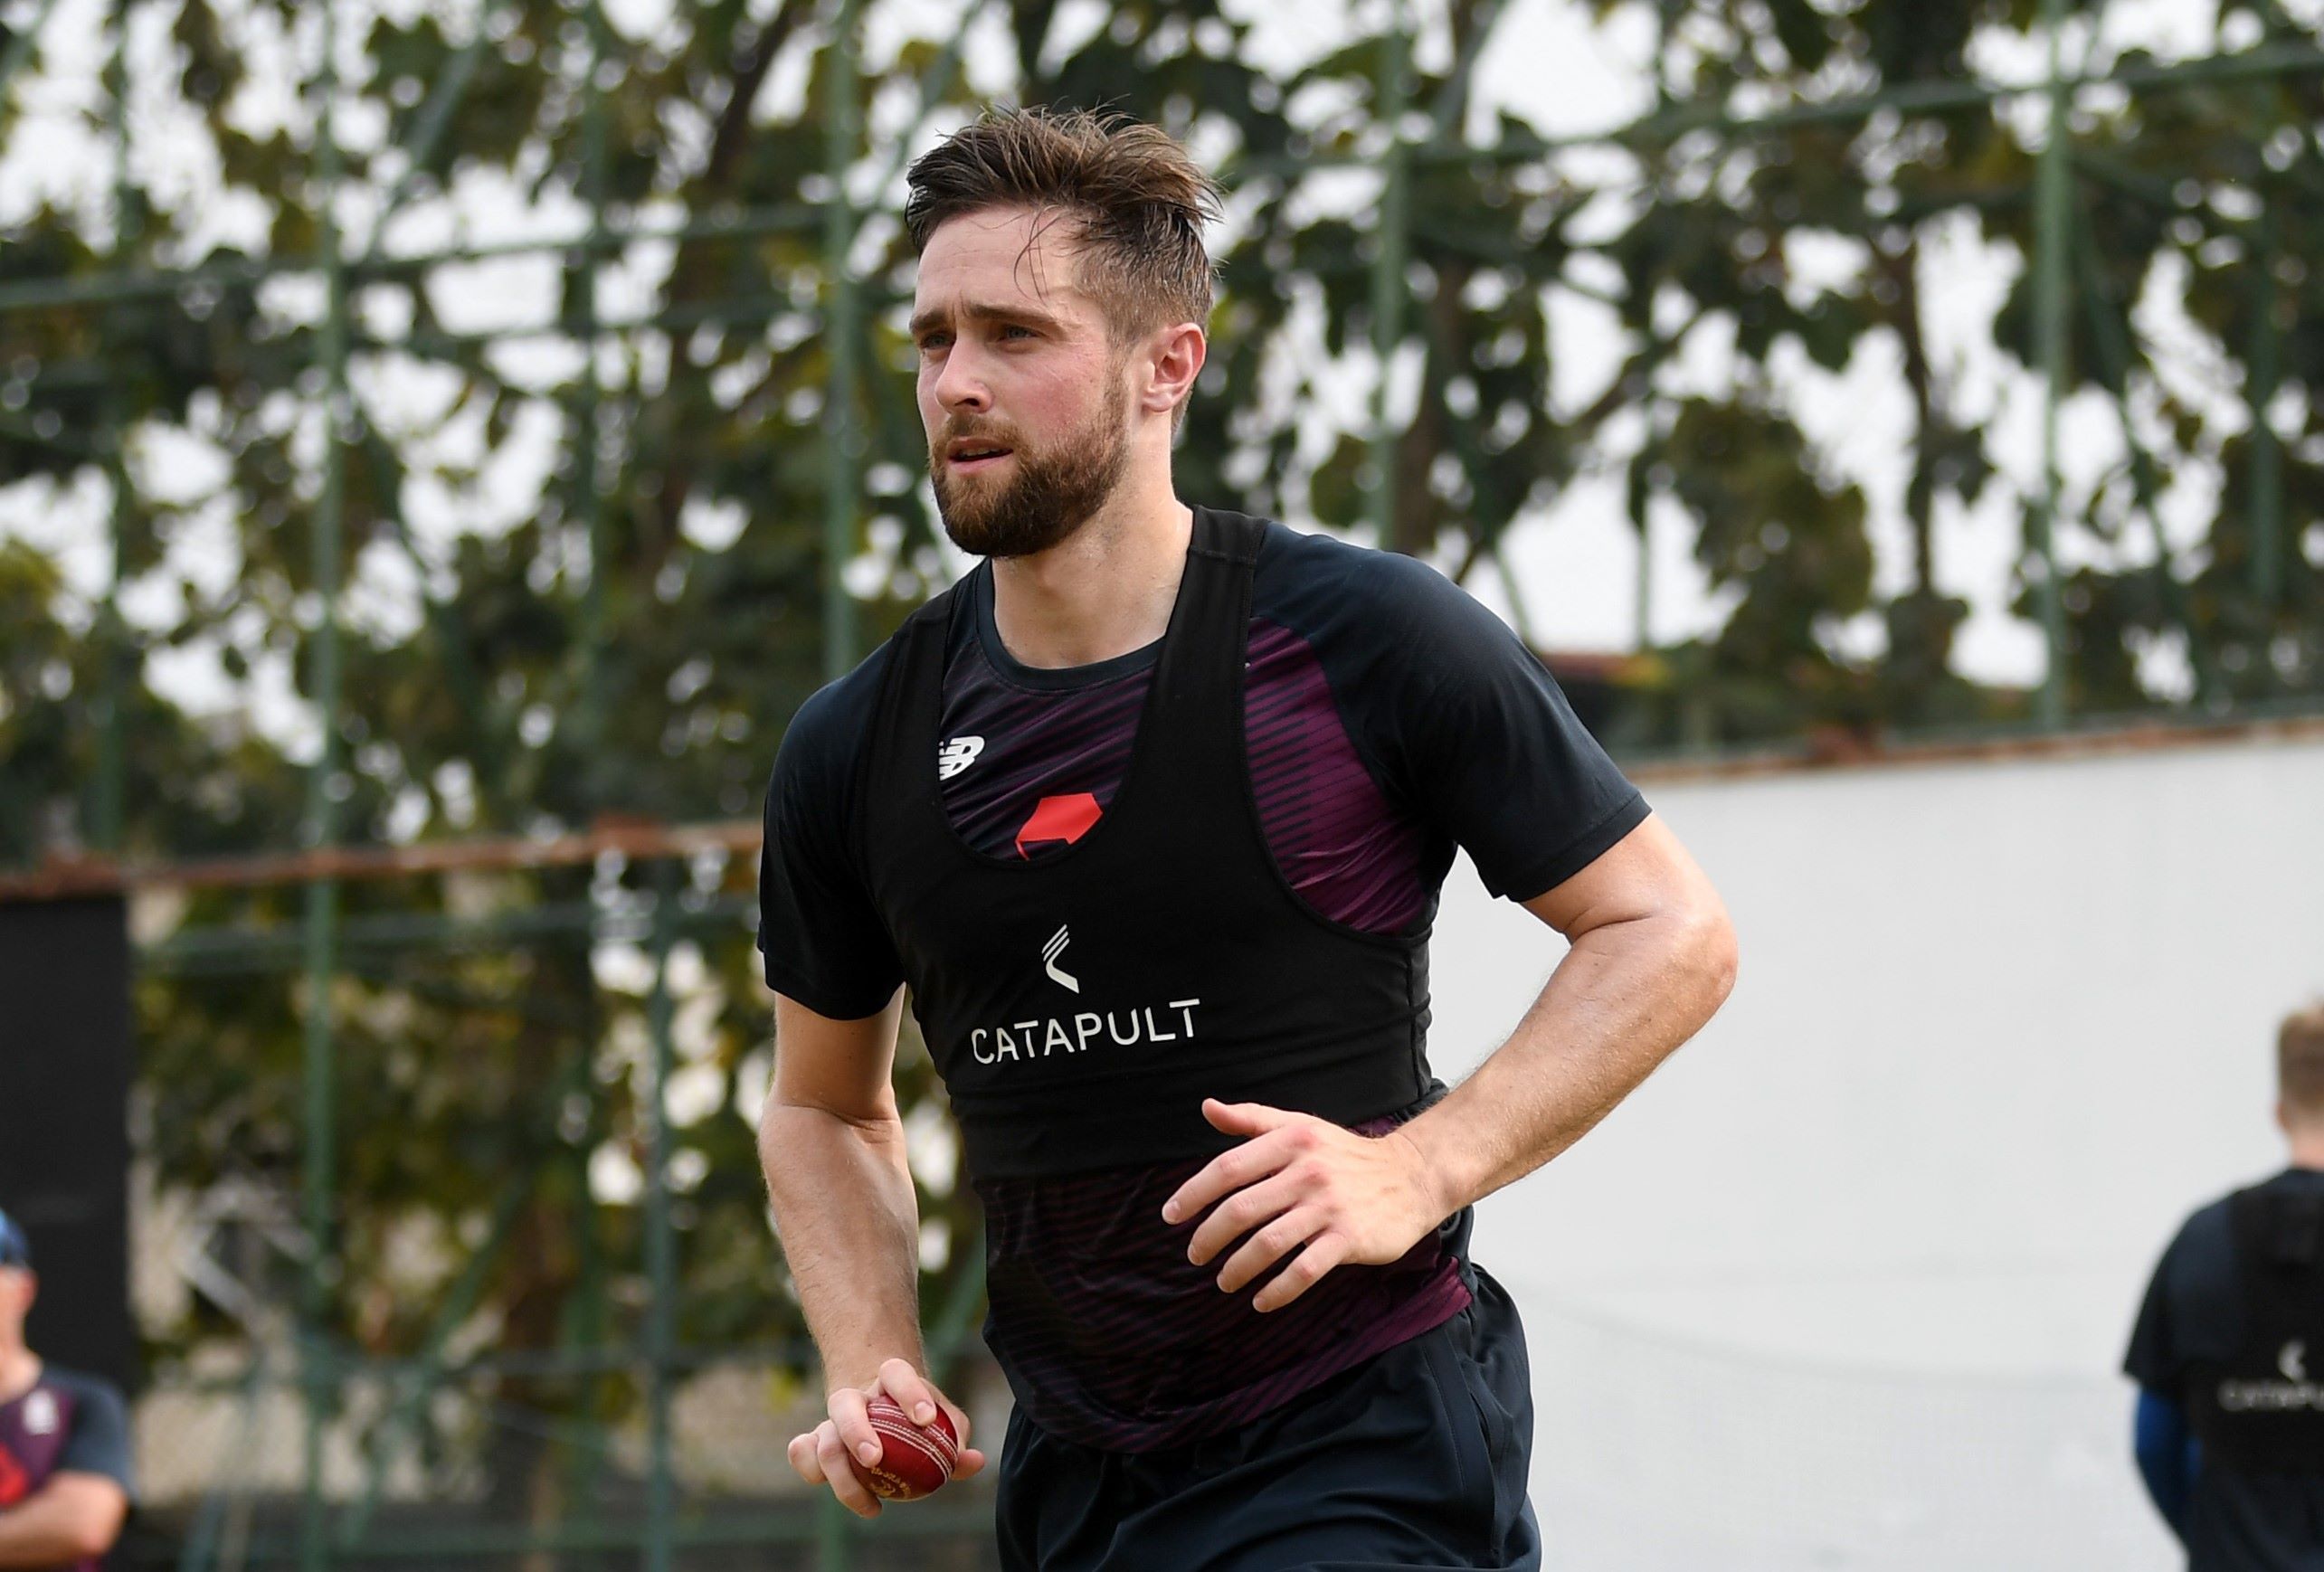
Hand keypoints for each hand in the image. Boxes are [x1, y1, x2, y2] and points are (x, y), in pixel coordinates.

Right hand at [784, 1356, 987, 1517]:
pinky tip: (829, 1486)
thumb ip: (956, 1440)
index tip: (927, 1419)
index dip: (910, 1394)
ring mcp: (831, 1419)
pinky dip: (808, 1467)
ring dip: (839, 1473)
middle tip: (875, 1458)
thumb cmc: (919, 1417)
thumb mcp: (943, 1420)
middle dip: (856, 1431)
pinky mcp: (815, 1441)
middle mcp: (856, 1396)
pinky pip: (800, 1451)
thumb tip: (973, 1461)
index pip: (897, 1374)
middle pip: (845, 1404)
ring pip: (822, 1439)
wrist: (880, 1404)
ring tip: (871, 1503)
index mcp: (890, 1378)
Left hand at [1161, 1098, 1449, 1312]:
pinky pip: (1303, 1271)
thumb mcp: (1300, 1126)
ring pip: (1266, 1244)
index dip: (1193, 1194)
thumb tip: (1207, 1108)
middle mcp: (1307, 1171)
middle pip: (1239, 1210)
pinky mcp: (1349, 1239)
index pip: (1227, 1169)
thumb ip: (1252, 1120)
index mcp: (1290, 1141)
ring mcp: (1328, 1207)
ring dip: (1236, 1268)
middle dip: (1208, 1238)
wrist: (1412, 1176)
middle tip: (1195, 1255)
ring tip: (1223, 1281)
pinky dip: (1276, 1291)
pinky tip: (1260, 1301)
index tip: (1170, 1217)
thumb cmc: (1346, 1154)